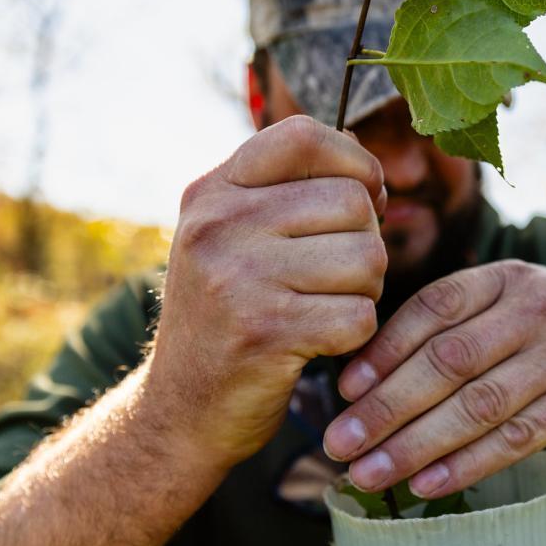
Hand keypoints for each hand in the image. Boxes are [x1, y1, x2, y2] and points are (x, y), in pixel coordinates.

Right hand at [147, 116, 387, 468]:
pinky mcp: (266, 332)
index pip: (305, 136)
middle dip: (367, 244)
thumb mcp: (232, 239)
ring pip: (367, 259)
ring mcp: (239, 277)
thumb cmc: (227, 318)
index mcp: (214, 192)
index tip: (366, 201)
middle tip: (340, 278)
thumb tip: (365, 155)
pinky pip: (360, 316)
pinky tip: (322, 342)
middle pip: (352, 203)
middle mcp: (219, 224)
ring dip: (366, 292)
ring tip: (329, 308)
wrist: (179, 410)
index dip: (356, 163)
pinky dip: (355, 335)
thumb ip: (286, 192)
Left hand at [322, 260, 545, 496]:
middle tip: (339, 443)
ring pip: (476, 406)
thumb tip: (370, 375)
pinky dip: (467, 465)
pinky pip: (514, 439)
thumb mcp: (517, 297)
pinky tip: (427, 485)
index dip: (384, 350)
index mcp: (505, 278)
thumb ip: (459, 321)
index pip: (433, 308)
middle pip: (448, 361)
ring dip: (416, 445)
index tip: (345, 390)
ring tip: (369, 474)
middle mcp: (532, 311)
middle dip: (387, 407)